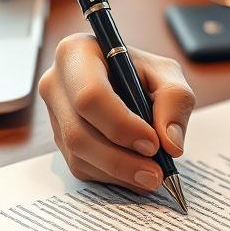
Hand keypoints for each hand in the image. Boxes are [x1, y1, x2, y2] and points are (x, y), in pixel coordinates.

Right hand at [38, 34, 195, 191]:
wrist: (129, 83)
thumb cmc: (144, 74)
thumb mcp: (167, 75)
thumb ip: (175, 101)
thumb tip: (170, 144)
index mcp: (76, 54)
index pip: (90, 96)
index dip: (121, 125)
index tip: (152, 143)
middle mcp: (55, 84)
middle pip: (78, 133)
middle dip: (120, 159)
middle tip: (156, 172)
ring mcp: (54, 115)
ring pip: (79, 156)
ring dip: (119, 172)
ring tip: (152, 175)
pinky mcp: (60, 140)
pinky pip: (81, 167)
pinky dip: (112, 176)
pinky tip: (135, 172)